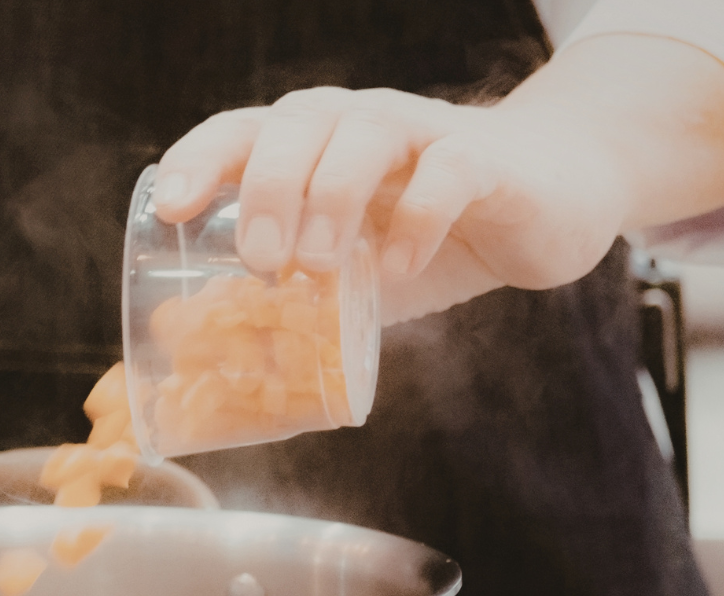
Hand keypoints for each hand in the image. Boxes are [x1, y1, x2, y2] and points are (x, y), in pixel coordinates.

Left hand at [154, 35, 723, 323]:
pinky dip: (418, 218)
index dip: (200, 159)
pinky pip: (449, 171)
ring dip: (331, 196)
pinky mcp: (487, 161)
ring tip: (321, 266)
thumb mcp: (350, 268)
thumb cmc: (432, 233)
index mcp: (316, 146)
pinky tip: (399, 266)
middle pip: (299, 119)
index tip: (170, 209)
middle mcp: (362, 123)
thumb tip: (192, 347)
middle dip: (266, 186)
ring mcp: (426, 134)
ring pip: (366, 131)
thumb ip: (285, 297)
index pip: (244, 129)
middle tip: (260, 260)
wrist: (552, 199)